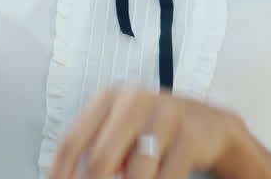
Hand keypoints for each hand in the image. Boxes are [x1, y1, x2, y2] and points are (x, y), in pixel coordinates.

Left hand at [48, 86, 240, 178]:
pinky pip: (165, 178)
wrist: (210, 125)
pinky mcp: (190, 136)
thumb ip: (98, 147)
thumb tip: (71, 177)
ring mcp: (164, 117)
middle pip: (99, 161)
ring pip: (135, 175)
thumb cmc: (156, 129)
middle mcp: (134, 102)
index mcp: (109, 98)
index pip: (72, 141)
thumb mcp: (122, 128)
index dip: (60, 174)